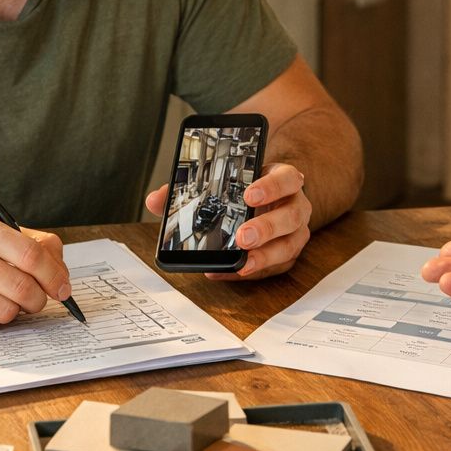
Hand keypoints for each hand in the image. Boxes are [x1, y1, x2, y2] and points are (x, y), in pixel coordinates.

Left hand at [144, 162, 312, 279]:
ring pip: (290, 245)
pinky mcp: (288, 255)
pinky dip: (254, 272)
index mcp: (283, 179)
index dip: (272, 187)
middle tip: (244, 236)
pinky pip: (276, 267)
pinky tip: (231, 271)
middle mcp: (295, 205)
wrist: (268, 201)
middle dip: (268, 227)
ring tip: (243, 262)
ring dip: (266, 256)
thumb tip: (155, 200)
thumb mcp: (224, 180)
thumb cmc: (245, 190)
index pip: (287, 178)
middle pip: (291, 215)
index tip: (249, 195)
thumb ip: (189, 188)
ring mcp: (295, 232)